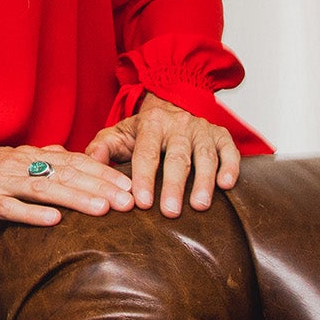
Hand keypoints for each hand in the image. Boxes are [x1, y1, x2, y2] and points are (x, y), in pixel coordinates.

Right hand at [0, 143, 137, 229]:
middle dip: (101, 186)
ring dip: (76, 198)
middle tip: (131, 201)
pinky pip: (9, 208)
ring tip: (104, 209)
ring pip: (44, 188)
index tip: (133, 186)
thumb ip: (38, 161)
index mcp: (27, 157)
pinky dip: (32, 214)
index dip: (104, 173)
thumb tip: (68, 156)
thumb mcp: (7, 164)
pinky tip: (53, 222)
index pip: (73, 162)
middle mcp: (17, 164)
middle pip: (66, 174)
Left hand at [85, 91, 240, 215]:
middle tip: (170, 212)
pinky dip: (230, 166)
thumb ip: (102, 147)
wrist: (170, 107)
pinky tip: (226, 185)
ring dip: (204, 180)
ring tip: (200, 205)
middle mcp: (178, 125)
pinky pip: (229, 150)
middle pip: (177, 157)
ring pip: (205, 155)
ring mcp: (202, 130)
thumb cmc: (143, 132)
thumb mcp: (118, 134)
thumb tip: (89, 161)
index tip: (141, 202)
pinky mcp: (221, 135)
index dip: (143, 178)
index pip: (146, 153)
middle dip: (173, 185)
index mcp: (151, 125)